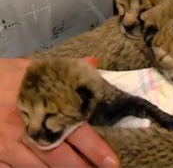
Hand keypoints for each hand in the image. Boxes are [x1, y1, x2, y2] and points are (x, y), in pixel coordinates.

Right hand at [0, 57, 118, 166]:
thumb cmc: (1, 78)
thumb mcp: (31, 69)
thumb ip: (64, 71)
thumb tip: (93, 63)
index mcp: (38, 105)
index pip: (73, 129)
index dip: (94, 148)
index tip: (112, 161)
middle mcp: (23, 129)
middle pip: (58, 156)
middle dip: (82, 167)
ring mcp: (5, 146)